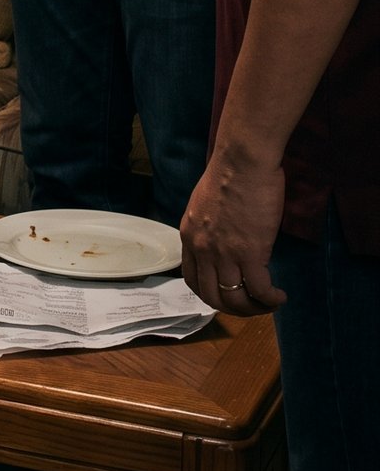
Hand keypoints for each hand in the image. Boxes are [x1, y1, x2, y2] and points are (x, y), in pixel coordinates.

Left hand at [180, 150, 286, 313]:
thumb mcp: (204, 205)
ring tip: (269, 303)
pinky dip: (270, 299)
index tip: (228, 295)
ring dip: (254, 309)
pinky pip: (259, 290)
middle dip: (233, 309)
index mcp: (190, 236)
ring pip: (236, 299)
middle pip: (212, 297)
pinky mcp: (250, 253)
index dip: (210, 294)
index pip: (192, 279)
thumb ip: (209, 227)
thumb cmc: (229, 174)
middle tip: (251, 306)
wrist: (242, 161)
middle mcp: (202, 249)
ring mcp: (224, 253)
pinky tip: (279, 296)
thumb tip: (223, 241)